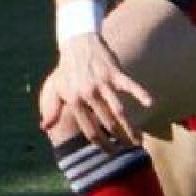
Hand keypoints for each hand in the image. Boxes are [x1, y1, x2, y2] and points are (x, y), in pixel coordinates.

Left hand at [37, 34, 154, 151]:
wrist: (77, 43)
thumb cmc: (65, 71)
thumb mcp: (53, 89)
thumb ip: (50, 110)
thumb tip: (44, 127)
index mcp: (73, 100)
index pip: (89, 129)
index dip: (101, 144)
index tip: (110, 152)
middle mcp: (88, 93)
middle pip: (107, 123)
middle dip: (120, 140)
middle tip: (129, 149)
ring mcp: (102, 83)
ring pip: (119, 110)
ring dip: (131, 126)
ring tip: (139, 140)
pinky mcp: (114, 73)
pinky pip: (129, 85)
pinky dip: (140, 93)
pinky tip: (150, 103)